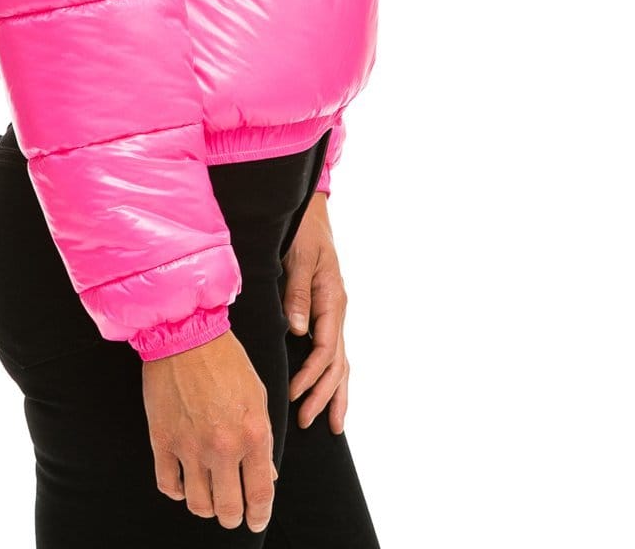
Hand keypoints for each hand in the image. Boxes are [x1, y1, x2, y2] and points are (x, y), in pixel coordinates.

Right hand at [142, 330, 279, 532]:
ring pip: (198, 504)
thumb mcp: (257, 396)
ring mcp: (190, 446)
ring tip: (209, 496)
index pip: (260, 494)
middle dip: (233, 517)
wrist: (185, 332)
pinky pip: (168, 486)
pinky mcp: (162, 440)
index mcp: (253, 433)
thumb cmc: (225, 360)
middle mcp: (223, 446)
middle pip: (228, 509)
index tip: (256, 520)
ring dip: (206, 507)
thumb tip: (266, 475)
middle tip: (232, 512)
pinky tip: (184, 483)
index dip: (260, 515)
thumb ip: (263, 440)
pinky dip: (177, 492)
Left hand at [281, 194, 349, 433]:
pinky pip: (333, 350)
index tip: (294, 394)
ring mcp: (334, 312)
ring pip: (340, 361)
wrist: (309, 210)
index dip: (311, 375)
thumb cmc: (303, 230)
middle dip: (323, 395)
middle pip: (336, 363)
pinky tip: (329, 392)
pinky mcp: (326, 311)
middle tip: (305, 421)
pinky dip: (333, 375)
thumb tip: (298, 330)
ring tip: (329, 424)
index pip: (325, 349)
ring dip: (333, 392)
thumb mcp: (299, 256)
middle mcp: (336, 309)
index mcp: (332, 299)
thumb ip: (298, 293)